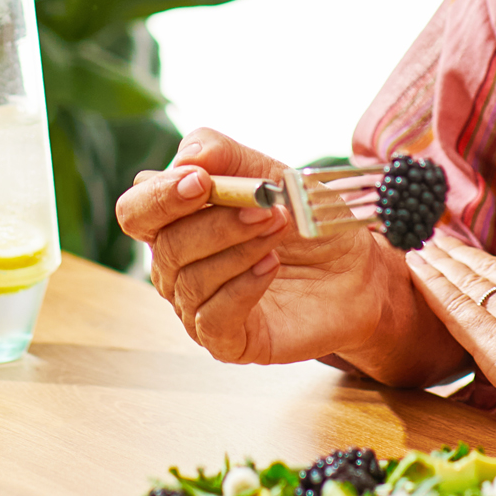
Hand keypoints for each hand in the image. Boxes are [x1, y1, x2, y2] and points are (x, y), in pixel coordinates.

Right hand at [116, 128, 460, 383]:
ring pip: (190, 280)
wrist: (357, 267)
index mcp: (180, 221)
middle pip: (166, 245)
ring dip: (240, 248)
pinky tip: (272, 266)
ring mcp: (198, 306)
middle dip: (217, 222)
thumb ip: (231, 159)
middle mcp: (178, 266)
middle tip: (265, 207)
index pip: (138, 210)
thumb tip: (187, 157)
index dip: (160, 195)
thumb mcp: (275, 176)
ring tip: (280, 228)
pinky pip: (213, 317)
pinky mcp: (227, 339)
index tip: (201, 181)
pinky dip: (243, 286)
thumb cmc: (308, 221)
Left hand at [406, 233, 495, 467]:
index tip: (484, 261)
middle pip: (493, 270)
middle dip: (466, 255)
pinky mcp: (492, 340)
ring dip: (443, 261)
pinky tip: (417, 268)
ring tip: (424, 245)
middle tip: (443, 238)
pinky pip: (455, 305)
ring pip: (469, 280)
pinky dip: (433, 284)